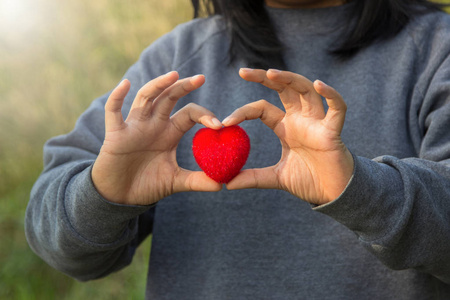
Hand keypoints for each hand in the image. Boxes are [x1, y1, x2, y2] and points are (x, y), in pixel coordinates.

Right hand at [92, 71, 222, 205]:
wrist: (120, 197)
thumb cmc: (146, 185)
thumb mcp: (175, 181)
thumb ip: (197, 181)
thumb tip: (221, 185)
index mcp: (169, 133)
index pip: (189, 114)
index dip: (204, 115)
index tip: (219, 125)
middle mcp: (153, 124)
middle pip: (169, 97)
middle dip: (184, 86)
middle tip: (201, 78)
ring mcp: (134, 126)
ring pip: (146, 97)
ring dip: (158, 85)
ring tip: (174, 75)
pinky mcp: (115, 134)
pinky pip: (113, 111)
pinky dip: (117, 97)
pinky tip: (126, 84)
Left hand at [223, 69, 353, 204]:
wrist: (333, 194)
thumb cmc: (308, 181)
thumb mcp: (275, 177)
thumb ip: (252, 178)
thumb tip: (227, 184)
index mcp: (286, 127)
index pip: (261, 108)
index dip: (243, 112)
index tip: (225, 122)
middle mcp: (300, 119)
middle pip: (283, 88)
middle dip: (264, 77)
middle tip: (242, 71)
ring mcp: (317, 122)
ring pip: (306, 90)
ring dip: (290, 79)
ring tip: (271, 74)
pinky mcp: (333, 131)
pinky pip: (337, 108)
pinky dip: (331, 95)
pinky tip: (320, 84)